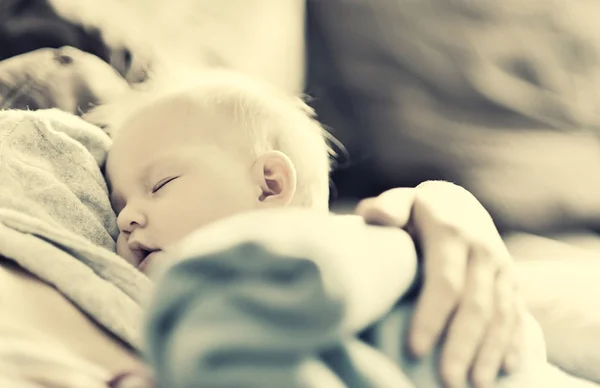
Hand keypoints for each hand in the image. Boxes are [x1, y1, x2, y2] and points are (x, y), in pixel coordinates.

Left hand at [356, 181, 523, 387]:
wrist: (460, 203)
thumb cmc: (418, 210)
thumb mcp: (402, 201)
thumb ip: (388, 208)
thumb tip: (375, 216)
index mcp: (451, 232)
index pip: (444, 281)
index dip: (431, 316)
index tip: (414, 349)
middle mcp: (482, 251)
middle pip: (476, 305)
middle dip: (462, 345)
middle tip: (447, 380)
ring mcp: (502, 267)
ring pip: (501, 315)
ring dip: (490, 352)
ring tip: (477, 384)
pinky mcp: (513, 281)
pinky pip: (518, 314)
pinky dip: (514, 342)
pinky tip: (506, 369)